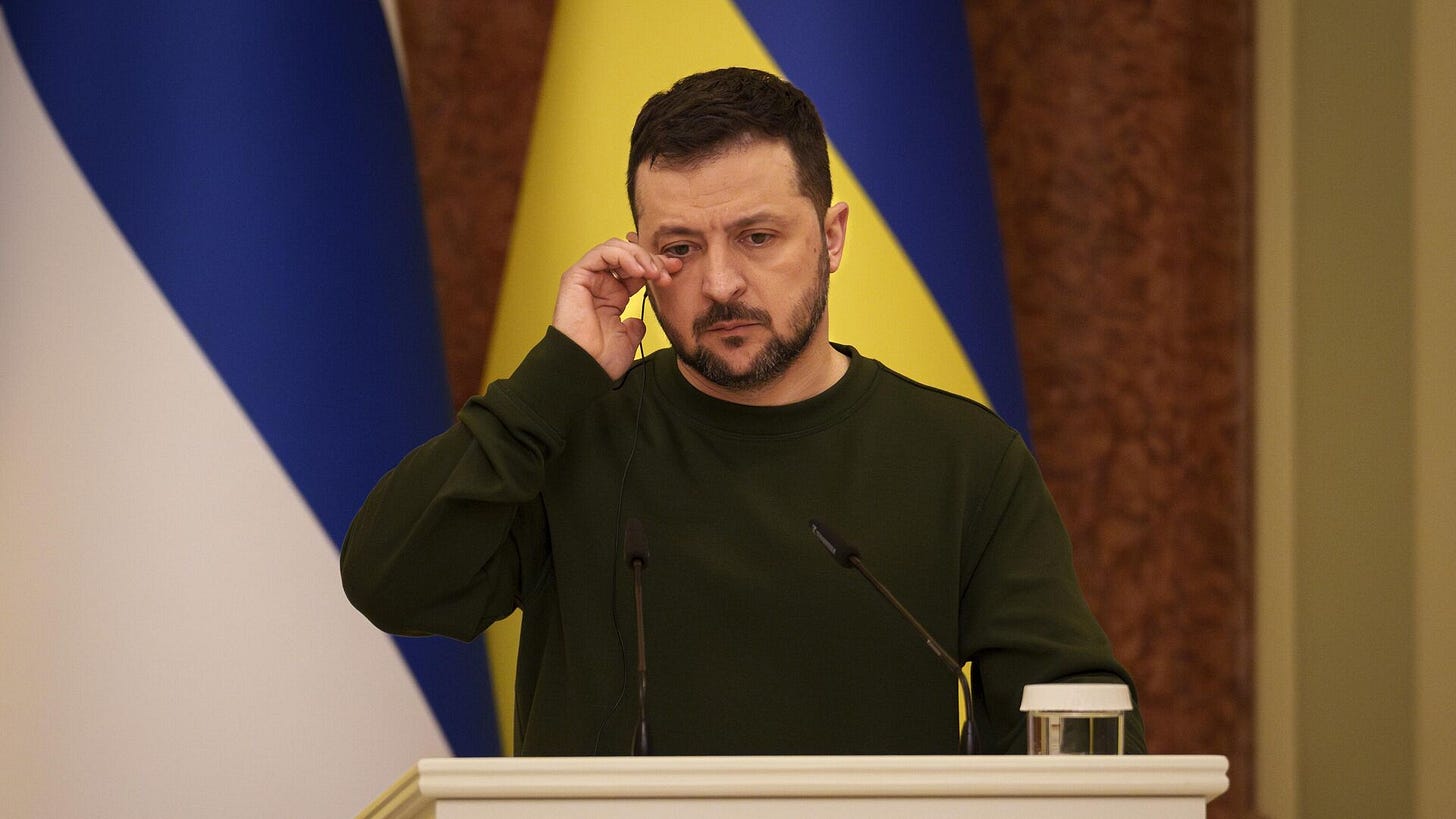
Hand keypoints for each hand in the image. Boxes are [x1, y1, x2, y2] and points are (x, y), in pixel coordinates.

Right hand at [551, 236, 681, 379]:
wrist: (586, 367)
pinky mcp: (576, 276)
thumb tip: (639, 322)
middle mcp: (599, 284)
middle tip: (667, 273)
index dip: (657, 266)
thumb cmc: (602, 358)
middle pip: (628, 256)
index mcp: (611, 297)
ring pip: (616, 249)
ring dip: (639, 256)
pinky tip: (638, 271)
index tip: (675, 269)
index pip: (636, 270)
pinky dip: (623, 256)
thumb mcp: (628, 338)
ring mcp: (587, 279)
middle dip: (651, 260)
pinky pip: (602, 253)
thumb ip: (635, 326)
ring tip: (653, 272)